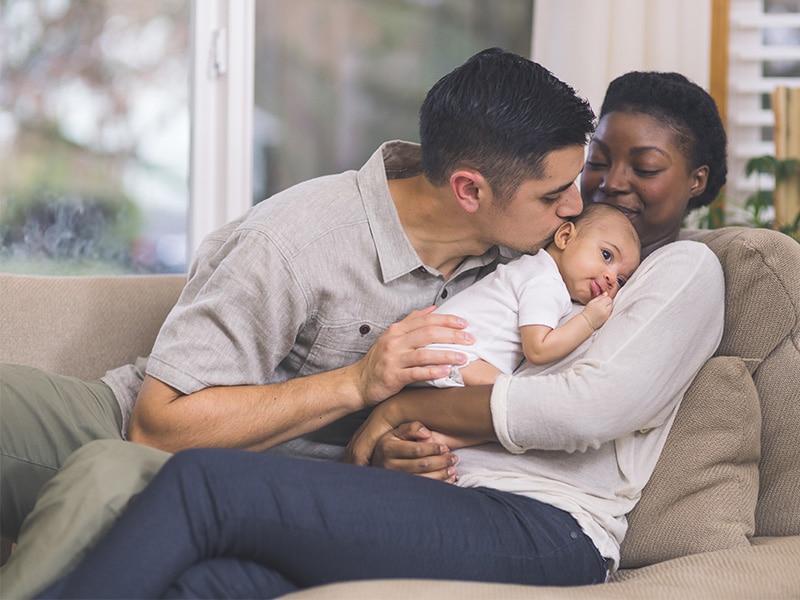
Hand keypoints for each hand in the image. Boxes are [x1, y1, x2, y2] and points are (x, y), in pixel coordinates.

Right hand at [347, 306, 473, 406]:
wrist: (358, 383)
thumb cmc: (379, 360)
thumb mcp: (393, 336)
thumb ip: (413, 321)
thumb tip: (433, 308)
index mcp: (397, 330)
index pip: (426, 320)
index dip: (446, 320)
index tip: (464, 323)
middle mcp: (395, 342)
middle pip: (428, 334)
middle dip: (452, 336)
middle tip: (470, 339)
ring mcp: (393, 359)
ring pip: (424, 354)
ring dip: (446, 355)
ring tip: (463, 358)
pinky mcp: (393, 377)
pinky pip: (416, 373)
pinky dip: (432, 372)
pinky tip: (446, 372)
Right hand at [369, 422, 458, 482]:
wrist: (376, 463)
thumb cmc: (391, 445)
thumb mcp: (397, 432)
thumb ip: (412, 428)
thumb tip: (428, 433)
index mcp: (388, 448)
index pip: (416, 449)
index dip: (433, 448)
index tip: (445, 447)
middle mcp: (388, 465)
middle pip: (421, 465)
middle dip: (441, 462)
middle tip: (453, 458)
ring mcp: (394, 480)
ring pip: (423, 479)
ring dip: (441, 475)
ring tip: (452, 469)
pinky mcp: (400, 490)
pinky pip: (422, 490)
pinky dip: (437, 486)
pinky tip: (447, 481)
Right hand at [581, 292, 612, 329]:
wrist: (587, 322)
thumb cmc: (587, 313)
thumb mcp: (591, 302)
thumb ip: (599, 297)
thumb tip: (606, 293)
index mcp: (599, 305)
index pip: (608, 298)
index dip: (605, 298)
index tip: (601, 300)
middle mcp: (604, 310)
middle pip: (611, 303)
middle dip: (607, 303)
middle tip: (601, 305)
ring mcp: (606, 315)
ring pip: (611, 307)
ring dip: (608, 307)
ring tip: (601, 309)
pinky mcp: (608, 318)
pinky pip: (610, 312)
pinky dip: (608, 311)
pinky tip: (602, 312)